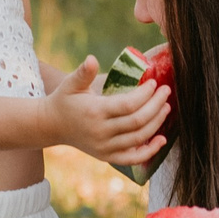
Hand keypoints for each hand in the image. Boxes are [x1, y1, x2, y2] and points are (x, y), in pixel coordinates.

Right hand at [45, 57, 169, 166]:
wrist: (52, 126)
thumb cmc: (65, 100)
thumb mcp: (70, 84)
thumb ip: (82, 72)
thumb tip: (91, 59)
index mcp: (95, 112)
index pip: (128, 104)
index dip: (145, 94)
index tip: (154, 83)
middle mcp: (101, 132)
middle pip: (138, 122)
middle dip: (156, 106)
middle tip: (166, 92)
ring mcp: (105, 147)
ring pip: (139, 138)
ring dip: (157, 123)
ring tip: (166, 107)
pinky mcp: (107, 157)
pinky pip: (133, 158)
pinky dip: (149, 151)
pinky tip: (162, 139)